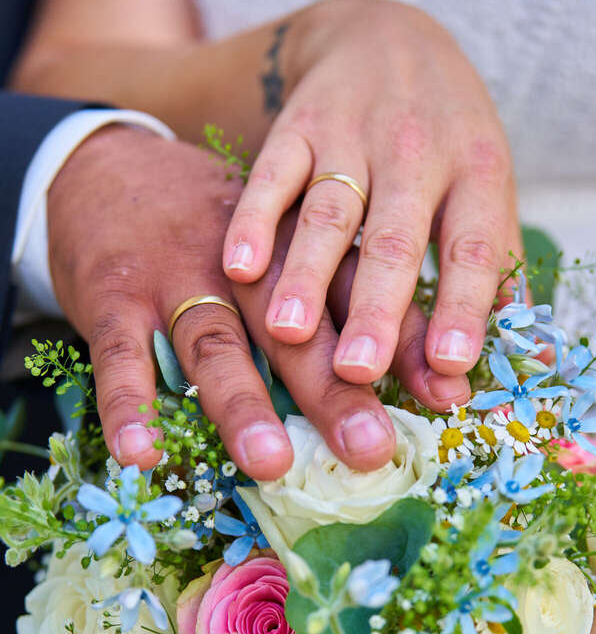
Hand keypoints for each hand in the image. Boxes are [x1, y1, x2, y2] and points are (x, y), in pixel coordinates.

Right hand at [48, 126, 464, 478]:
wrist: (111, 171)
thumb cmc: (223, 231)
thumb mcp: (287, 246)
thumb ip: (345, 299)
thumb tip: (433, 366)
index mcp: (298, 247)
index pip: (357, 296)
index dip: (402, 345)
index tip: (445, 398)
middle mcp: (245, 262)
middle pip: (293, 327)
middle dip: (332, 389)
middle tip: (370, 448)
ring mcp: (177, 275)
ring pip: (214, 341)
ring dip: (242, 402)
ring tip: (271, 462)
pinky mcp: (115, 292)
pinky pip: (120, 353)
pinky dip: (127, 403)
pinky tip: (141, 453)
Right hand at [223, 0, 520, 404]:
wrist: (389, 37)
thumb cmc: (449, 139)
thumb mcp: (488, 189)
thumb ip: (503, 272)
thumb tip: (533, 357)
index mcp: (476, 172)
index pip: (473, 247)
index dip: (463, 305)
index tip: (451, 365)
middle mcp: (416, 152)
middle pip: (394, 239)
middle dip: (376, 307)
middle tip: (359, 371)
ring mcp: (352, 135)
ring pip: (329, 212)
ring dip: (307, 273)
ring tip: (289, 332)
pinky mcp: (297, 125)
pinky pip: (272, 173)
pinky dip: (254, 218)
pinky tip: (238, 266)